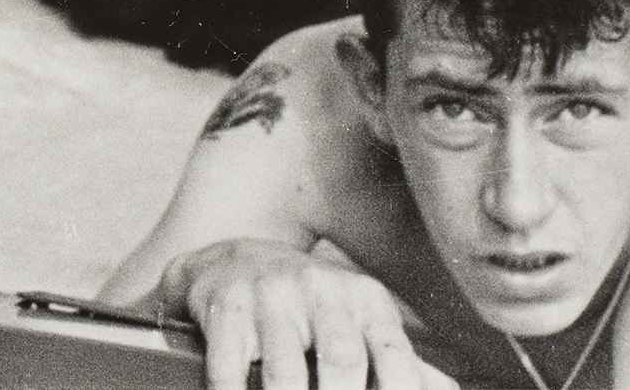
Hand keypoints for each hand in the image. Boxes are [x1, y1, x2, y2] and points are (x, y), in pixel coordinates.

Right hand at [167, 240, 455, 389]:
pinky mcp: (225, 307)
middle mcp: (321, 290)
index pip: (396, 357)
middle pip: (343, 361)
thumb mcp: (362, 319)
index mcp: (365, 301)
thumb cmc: (313, 304)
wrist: (234, 257)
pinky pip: (228, 367)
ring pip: (285, 372)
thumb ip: (404, 363)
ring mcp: (270, 297)